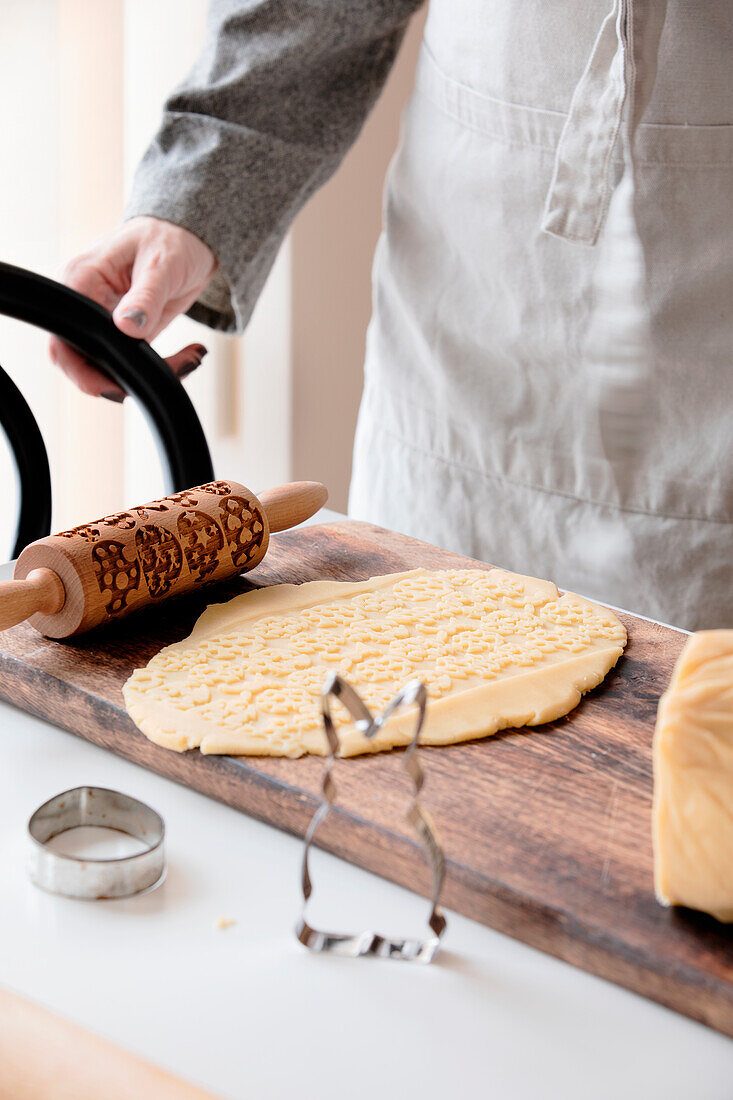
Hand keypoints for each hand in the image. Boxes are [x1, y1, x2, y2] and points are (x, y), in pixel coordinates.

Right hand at [49, 216, 218, 399]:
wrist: (191, 238)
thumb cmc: (172, 237)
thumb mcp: (162, 263)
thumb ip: (145, 296)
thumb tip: (126, 326)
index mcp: (82, 280)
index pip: (64, 336)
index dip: (83, 370)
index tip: (119, 385)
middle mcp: (86, 302)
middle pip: (82, 360)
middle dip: (122, 378)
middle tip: (169, 371)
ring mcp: (105, 320)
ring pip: (111, 366)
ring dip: (150, 373)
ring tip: (190, 358)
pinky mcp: (126, 332)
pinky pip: (134, 361)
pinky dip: (162, 367)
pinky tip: (190, 354)